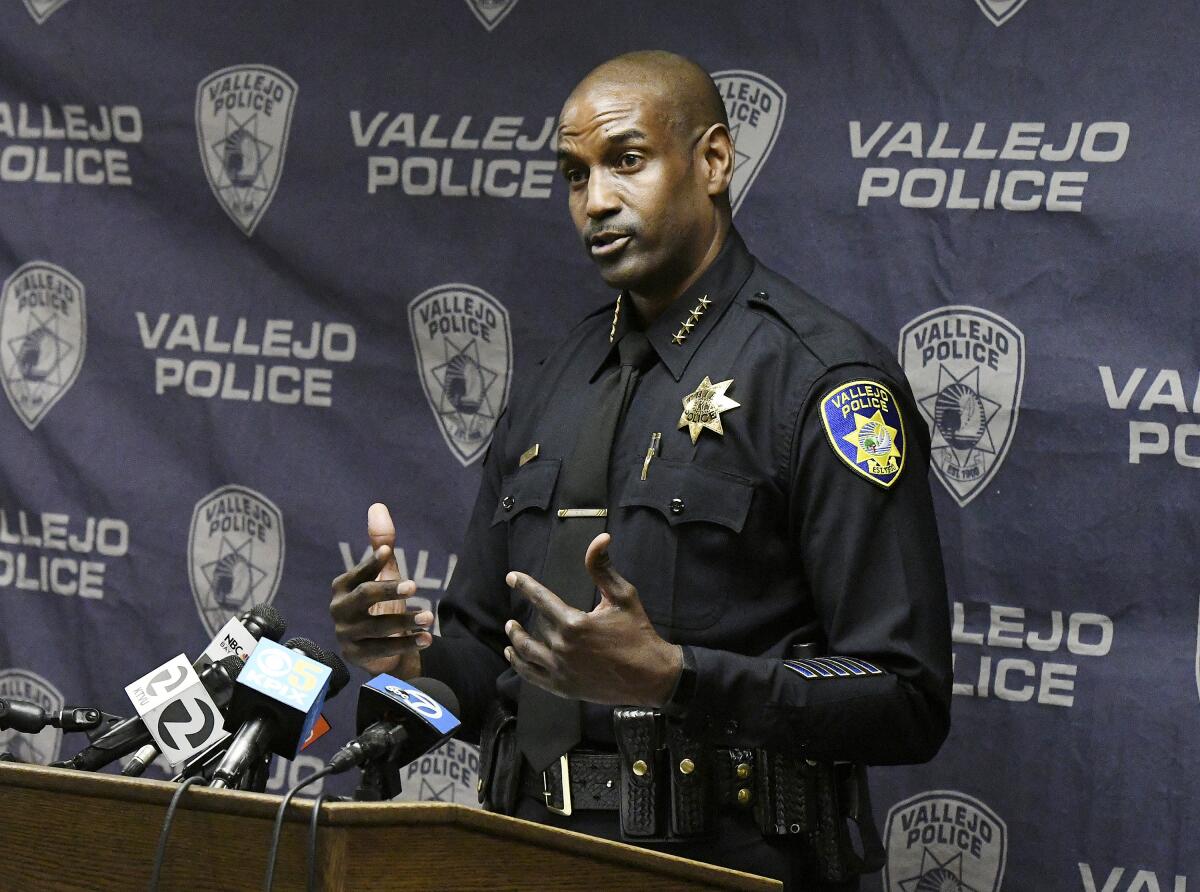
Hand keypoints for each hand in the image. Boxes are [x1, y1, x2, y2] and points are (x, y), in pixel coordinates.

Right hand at [329, 503, 432, 677]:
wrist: (383, 649)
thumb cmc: (382, 603)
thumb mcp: (384, 573)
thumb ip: (381, 542)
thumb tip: (378, 507)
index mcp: (343, 587)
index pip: (358, 572)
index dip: (371, 562)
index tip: (387, 552)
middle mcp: (339, 609)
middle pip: (364, 597)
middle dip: (389, 590)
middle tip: (415, 585)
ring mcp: (346, 634)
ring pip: (377, 626)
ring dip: (405, 620)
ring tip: (429, 616)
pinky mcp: (357, 655)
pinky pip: (383, 649)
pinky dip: (406, 643)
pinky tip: (426, 638)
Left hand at [502, 533, 681, 705]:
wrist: (650, 677)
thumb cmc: (638, 633)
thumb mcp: (623, 596)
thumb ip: (603, 568)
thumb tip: (600, 538)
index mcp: (574, 623)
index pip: (541, 599)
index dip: (525, 585)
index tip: (512, 577)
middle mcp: (562, 647)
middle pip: (538, 626)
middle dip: (530, 615)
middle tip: (523, 610)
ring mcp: (560, 670)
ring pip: (526, 652)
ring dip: (516, 638)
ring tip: (510, 628)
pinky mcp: (562, 687)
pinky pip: (531, 675)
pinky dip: (519, 664)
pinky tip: (514, 655)